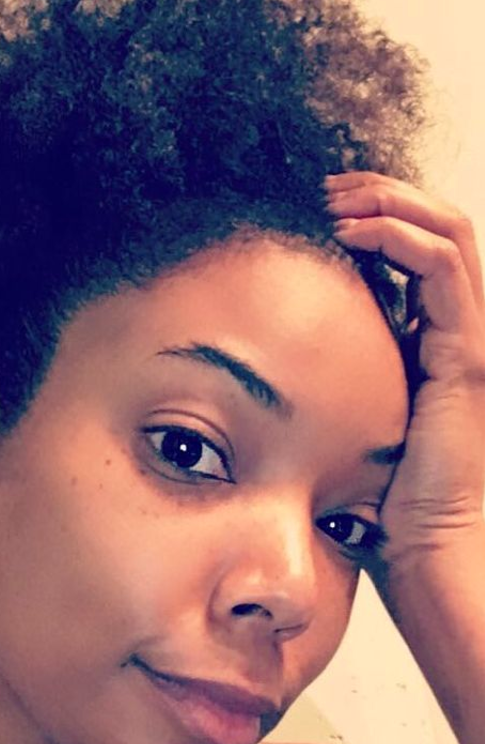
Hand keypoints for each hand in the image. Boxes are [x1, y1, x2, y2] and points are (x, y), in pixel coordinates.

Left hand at [324, 171, 484, 572]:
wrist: (431, 553)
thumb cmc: (388, 500)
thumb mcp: (355, 418)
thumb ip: (340, 378)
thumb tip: (278, 360)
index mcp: (436, 343)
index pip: (420, 255)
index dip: (377, 221)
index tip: (321, 213)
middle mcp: (462, 331)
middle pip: (439, 230)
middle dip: (383, 197)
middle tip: (327, 190)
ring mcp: (472, 339)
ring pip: (448, 233)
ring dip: (390, 203)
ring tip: (335, 199)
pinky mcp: (468, 354)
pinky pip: (442, 268)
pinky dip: (398, 237)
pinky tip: (351, 234)